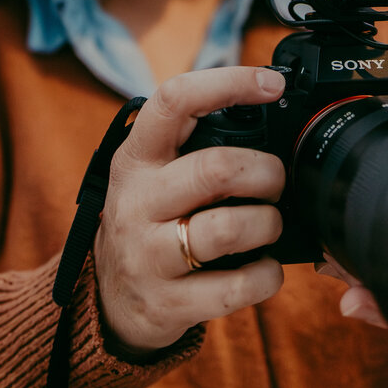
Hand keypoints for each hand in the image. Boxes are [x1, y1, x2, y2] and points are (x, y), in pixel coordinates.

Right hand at [93, 66, 286, 353]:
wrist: (111, 299)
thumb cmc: (151, 221)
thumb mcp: (155, 174)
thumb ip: (197, 144)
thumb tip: (271, 107)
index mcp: (136, 157)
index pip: (174, 100)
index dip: (228, 83)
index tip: (272, 83)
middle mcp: (136, 201)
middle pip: (217, 168)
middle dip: (266, 172)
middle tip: (276, 181)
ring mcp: (147, 255)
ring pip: (228, 228)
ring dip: (269, 224)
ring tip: (270, 225)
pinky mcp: (167, 303)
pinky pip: (235, 288)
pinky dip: (266, 276)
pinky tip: (264, 267)